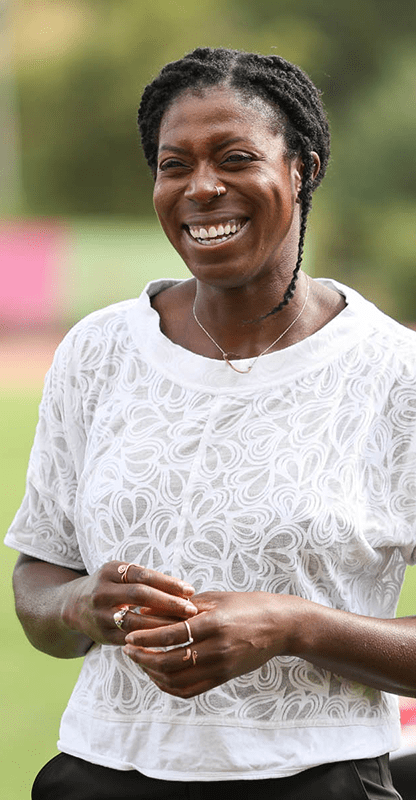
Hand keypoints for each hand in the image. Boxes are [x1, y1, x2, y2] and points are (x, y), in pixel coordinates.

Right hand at [62, 562, 197, 646]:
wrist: (73, 606)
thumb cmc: (110, 587)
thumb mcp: (120, 574)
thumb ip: (145, 579)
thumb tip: (183, 591)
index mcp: (110, 571)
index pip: (143, 575)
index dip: (168, 583)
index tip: (190, 590)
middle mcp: (102, 592)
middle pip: (140, 595)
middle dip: (168, 602)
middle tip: (191, 609)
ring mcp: (100, 615)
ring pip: (135, 620)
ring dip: (162, 624)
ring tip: (184, 626)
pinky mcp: (103, 636)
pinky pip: (130, 638)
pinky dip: (150, 638)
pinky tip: (167, 640)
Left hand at [123, 590, 302, 696]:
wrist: (279, 626)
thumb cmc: (245, 606)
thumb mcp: (215, 598)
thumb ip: (182, 606)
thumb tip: (147, 609)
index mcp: (214, 622)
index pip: (172, 635)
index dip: (146, 637)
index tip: (128, 635)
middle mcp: (217, 647)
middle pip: (170, 661)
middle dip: (144, 657)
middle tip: (128, 649)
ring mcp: (221, 666)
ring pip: (176, 680)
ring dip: (152, 673)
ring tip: (139, 660)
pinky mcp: (223, 678)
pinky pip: (189, 690)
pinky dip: (168, 686)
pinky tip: (157, 675)